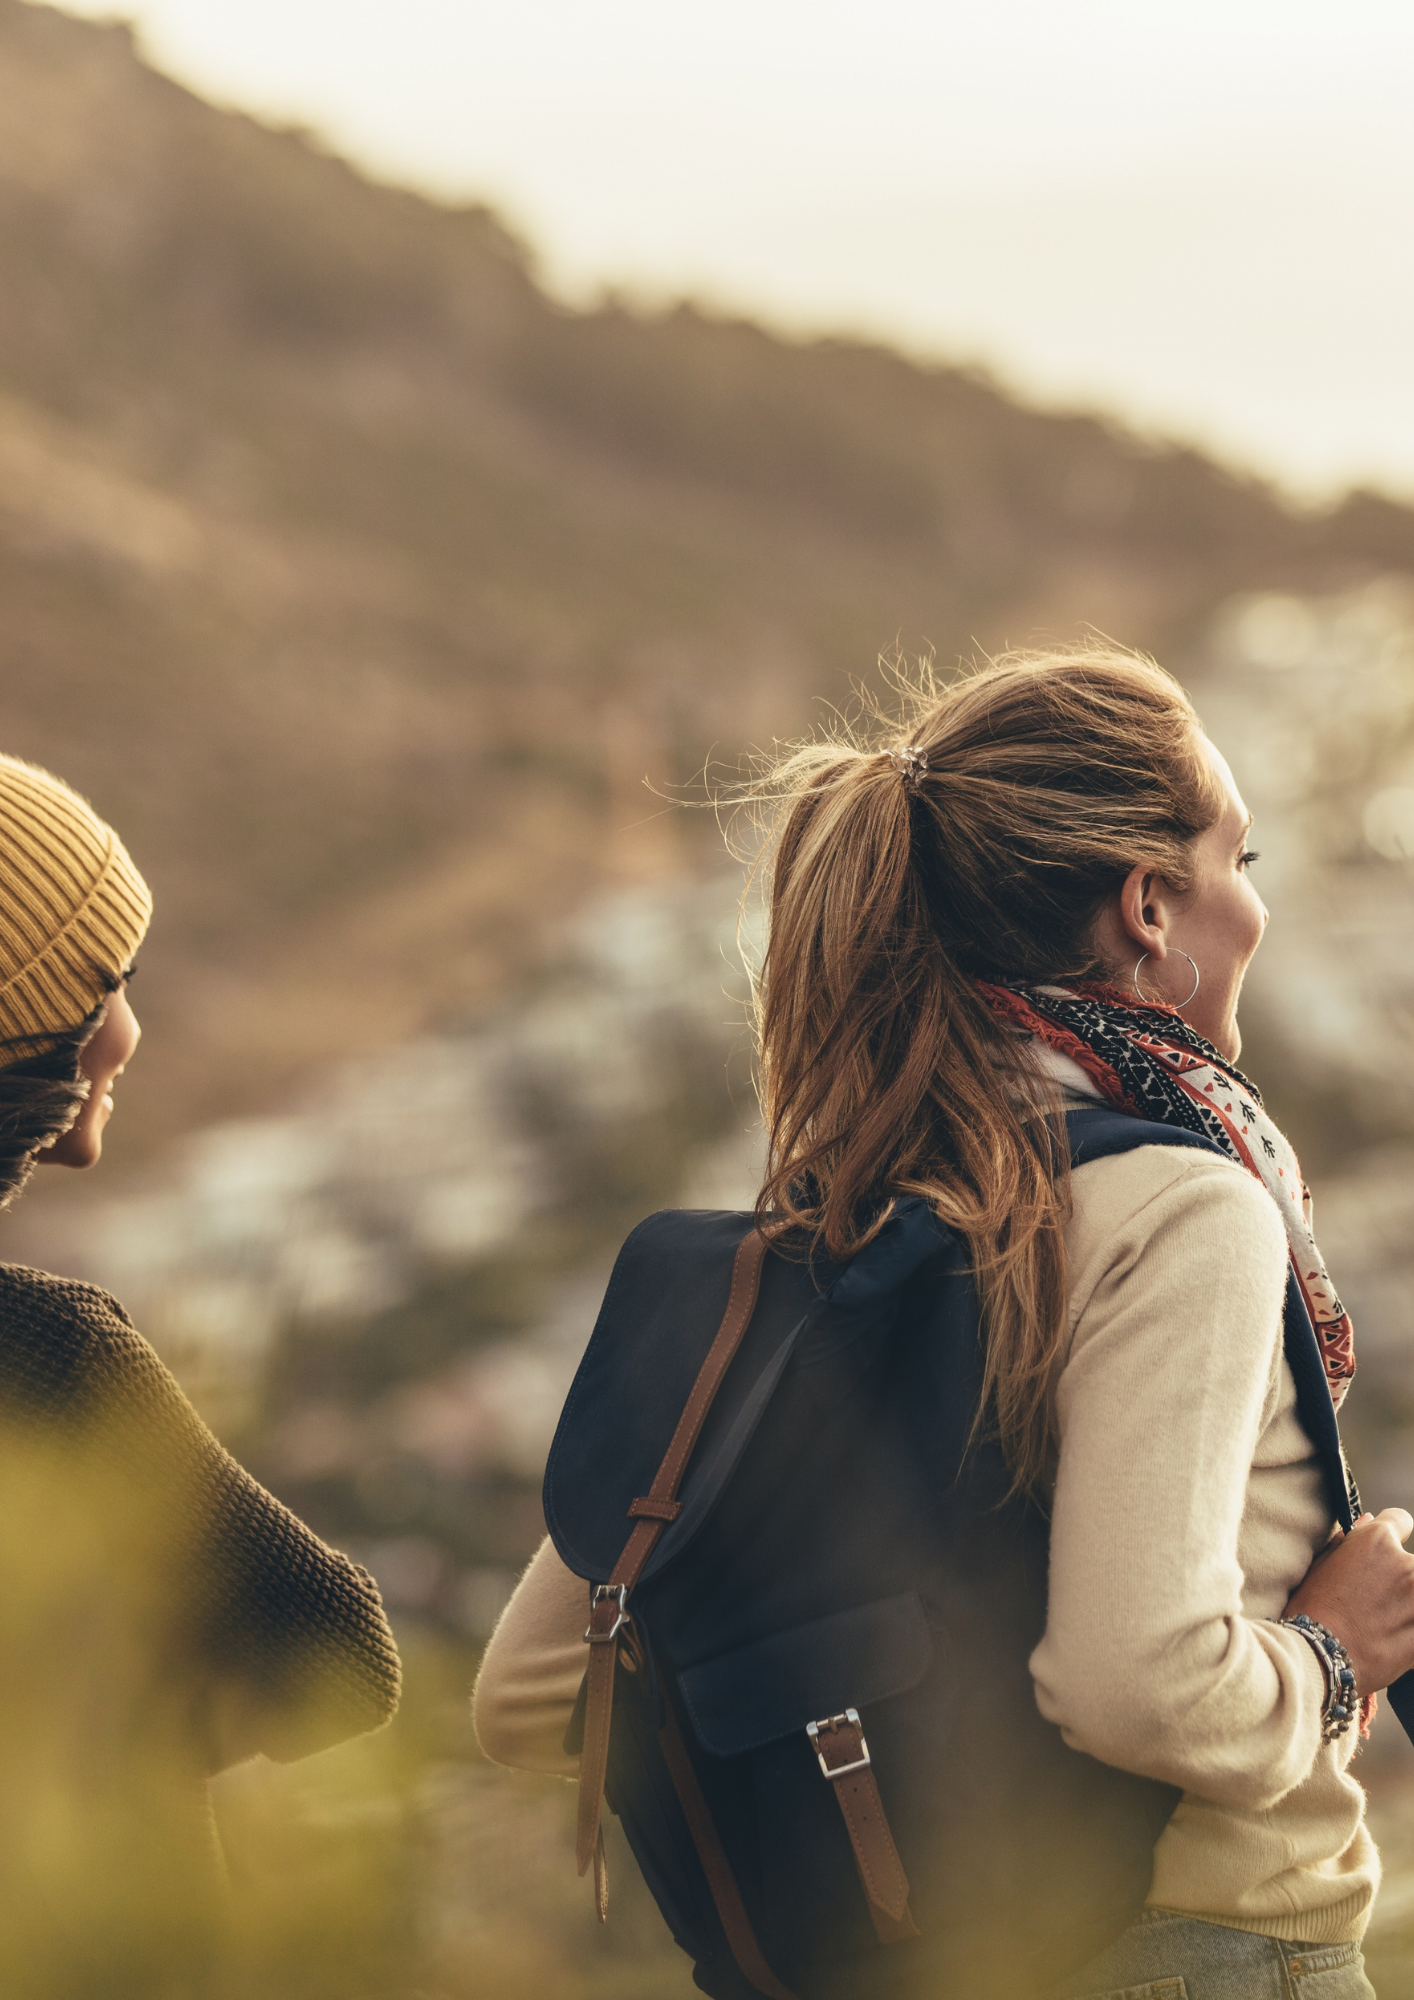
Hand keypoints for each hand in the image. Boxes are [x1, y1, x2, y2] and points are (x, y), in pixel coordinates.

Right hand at [1284, 1508, 1413, 1694]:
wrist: (1319, 1656)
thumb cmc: (1313, 1611)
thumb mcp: (1322, 1565)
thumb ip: (1351, 1541)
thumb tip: (1370, 1521)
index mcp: (1377, 1541)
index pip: (1401, 1521)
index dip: (1393, 1534)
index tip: (1387, 1551)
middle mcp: (1406, 1565)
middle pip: (1412, 1563)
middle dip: (1399, 1576)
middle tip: (1377, 1598)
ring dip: (1405, 1603)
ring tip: (1383, 1622)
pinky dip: (1408, 1628)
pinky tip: (1391, 1638)